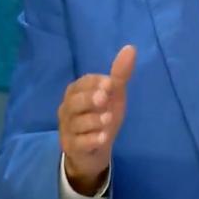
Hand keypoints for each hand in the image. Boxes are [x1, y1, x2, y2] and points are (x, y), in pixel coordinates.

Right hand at [58, 45, 135, 194]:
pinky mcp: (72, 147)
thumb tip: (131, 48)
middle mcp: (67, 109)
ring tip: (108, 120)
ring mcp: (68, 129)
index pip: (81, 84)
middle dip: (89, 99)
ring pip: (76, 123)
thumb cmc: (102, 116)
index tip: (109, 83)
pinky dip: (91, 140)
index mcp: (76, 92)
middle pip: (74, 102)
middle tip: (104, 98)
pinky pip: (79, 143)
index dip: (94, 83)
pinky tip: (103, 138)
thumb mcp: (114, 95)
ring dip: (93, 120)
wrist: (94, 150)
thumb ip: (119, 74)